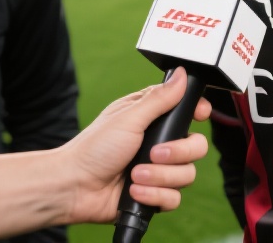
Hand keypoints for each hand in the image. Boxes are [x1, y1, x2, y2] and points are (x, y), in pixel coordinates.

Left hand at [60, 67, 211, 224]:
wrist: (73, 188)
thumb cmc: (93, 148)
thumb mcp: (129, 117)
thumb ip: (159, 98)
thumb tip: (181, 73)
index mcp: (153, 118)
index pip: (188, 111)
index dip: (198, 112)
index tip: (199, 115)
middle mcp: (159, 143)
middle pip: (196, 146)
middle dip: (178, 153)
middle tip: (153, 153)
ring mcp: (158, 170)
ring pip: (186, 174)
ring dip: (160, 176)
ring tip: (135, 175)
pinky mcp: (154, 194)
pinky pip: (174, 198)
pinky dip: (155, 196)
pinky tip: (136, 191)